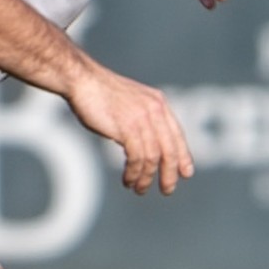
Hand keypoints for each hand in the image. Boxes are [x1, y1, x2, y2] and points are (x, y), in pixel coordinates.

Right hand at [64, 61, 194, 194]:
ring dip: (146, 177)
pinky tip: (128, 180)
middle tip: (167, 190)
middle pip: (169, 149)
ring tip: (139, 189)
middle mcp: (155, 110)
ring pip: (152, 157)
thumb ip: (143, 119)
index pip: (177, 134)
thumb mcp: (131, 103)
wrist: (83, 79)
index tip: (186, 173)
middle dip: (169, 173)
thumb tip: (147, 144)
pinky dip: (134, 173)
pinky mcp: (128, 127)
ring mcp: (142, 118)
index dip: (183, 156)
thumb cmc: (101, 92)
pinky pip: (137, 157)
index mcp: (158, 103)